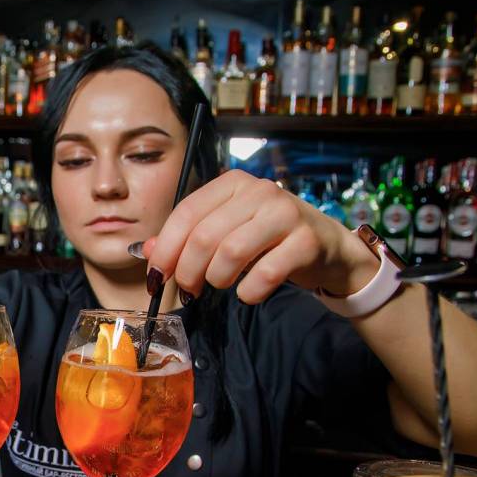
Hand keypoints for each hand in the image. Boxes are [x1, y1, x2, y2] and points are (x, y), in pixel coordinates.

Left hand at [141, 170, 378, 303]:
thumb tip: (148, 251)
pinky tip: (249, 292)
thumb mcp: (226, 231)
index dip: (166, 249)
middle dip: (189, 271)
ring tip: (222, 285)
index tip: (157, 276)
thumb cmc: (269, 240)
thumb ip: (186, 239)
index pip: (186, 213)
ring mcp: (285, 214)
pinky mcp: (307, 241)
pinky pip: (266, 273)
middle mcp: (259, 191)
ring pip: (231, 253)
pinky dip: (250, 291)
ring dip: (218, 279)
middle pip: (205, 236)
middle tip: (189, 290)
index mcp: (233, 184)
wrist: (328, 248)